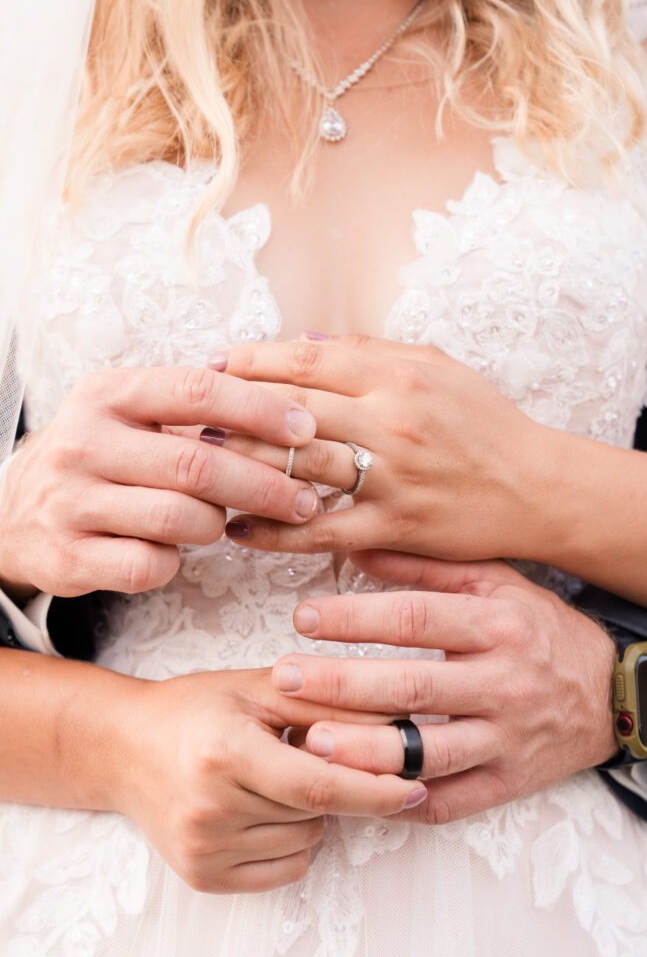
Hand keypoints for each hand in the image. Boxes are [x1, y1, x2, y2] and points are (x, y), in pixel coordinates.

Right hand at [0, 365, 319, 598]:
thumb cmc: (100, 456)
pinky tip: (174, 552)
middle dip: (265, 485)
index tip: (306, 430)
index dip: (260, 410)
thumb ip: (194, 407)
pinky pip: (148, 565)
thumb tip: (291, 410)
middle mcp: (84, 442)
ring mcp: (71, 501)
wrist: (13, 512)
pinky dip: (175, 562)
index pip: (198, 390)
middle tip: (306, 500)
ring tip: (228, 524)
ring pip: (178, 517)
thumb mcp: (129, 412)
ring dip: (219, 525)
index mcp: (108, 394)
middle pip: (197, 463)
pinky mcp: (69, 557)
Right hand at [118, 668, 426, 892]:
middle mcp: (210, 807)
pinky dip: (291, 839)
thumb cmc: (196, 708)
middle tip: (301, 750)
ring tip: (268, 774)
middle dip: (333, 785)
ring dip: (309, 812)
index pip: (319, 785)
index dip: (375, 789)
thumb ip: (326, 701)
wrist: (125, 747)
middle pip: (317, 813)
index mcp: (225, 753)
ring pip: (305, 841)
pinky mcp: (202, 876)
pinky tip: (261, 806)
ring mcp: (203, 849)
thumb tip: (395, 721)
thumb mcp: (258, 687)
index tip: (414, 786)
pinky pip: (284, 868)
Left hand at [214, 335, 550, 560]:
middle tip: (184, 415)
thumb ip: (369, 350)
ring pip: (298, 467)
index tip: (212, 368)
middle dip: (229, 410)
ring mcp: (392, 477)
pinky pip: (323, 531)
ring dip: (240, 466)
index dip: (250, 362)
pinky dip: (275, 532)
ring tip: (196, 467)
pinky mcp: (397, 526)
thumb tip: (302, 341)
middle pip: (290, 410)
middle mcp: (391, 420)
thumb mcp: (437, 366)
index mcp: (398, 374)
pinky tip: (238, 529)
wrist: (535, 486)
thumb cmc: (483, 422)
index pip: (306, 361)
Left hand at [271, 553, 617, 823]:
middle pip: (413, 686)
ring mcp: (507, 739)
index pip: (417, 618)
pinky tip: (359, 791)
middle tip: (284, 678)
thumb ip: (427, 568)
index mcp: (498, 625)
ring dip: (367, 751)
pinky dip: (404, 802)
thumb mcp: (496, 583)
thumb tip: (357, 548)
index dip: (356, 618)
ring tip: (312, 741)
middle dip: (342, 685)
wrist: (610, 694)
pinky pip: (451, 801)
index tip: (303, 618)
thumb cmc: (539, 629)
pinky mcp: (509, 783)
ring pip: (430, 752)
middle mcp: (504, 682)